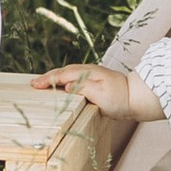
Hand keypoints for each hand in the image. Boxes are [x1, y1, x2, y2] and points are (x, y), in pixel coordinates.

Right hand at [28, 62, 153, 121]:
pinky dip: (63, 83)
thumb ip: (83, 88)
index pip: (63, 75)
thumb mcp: (101, 94)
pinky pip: (73, 81)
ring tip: (42, 84)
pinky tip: (60, 88)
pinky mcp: (94, 84)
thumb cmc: (121, 98)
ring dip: (54, 79)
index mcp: (88, 73)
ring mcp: (91, 77)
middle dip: (47, 77)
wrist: (138, 99)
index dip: (48, 80)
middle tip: (33, 84)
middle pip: (63, 72)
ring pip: (68, 76)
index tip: (35, 85)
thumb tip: (66, 86)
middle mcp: (88, 72)